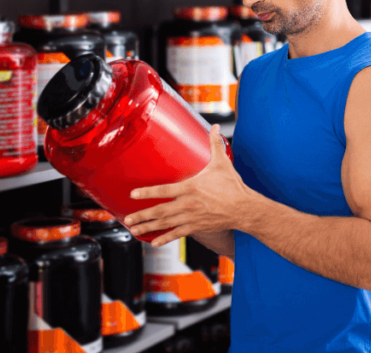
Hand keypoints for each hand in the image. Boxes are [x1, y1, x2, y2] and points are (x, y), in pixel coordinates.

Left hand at [124, 126, 256, 246]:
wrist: (243, 208)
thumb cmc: (232, 186)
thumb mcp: (222, 162)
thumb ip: (215, 144)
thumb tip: (214, 127)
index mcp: (191, 187)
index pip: (163, 190)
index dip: (146, 192)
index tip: (133, 194)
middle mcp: (188, 204)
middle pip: (159, 211)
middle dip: (141, 215)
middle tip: (127, 219)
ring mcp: (191, 217)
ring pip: (165, 224)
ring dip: (148, 227)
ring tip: (134, 230)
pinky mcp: (196, 227)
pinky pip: (177, 234)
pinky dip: (164, 238)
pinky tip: (154, 242)